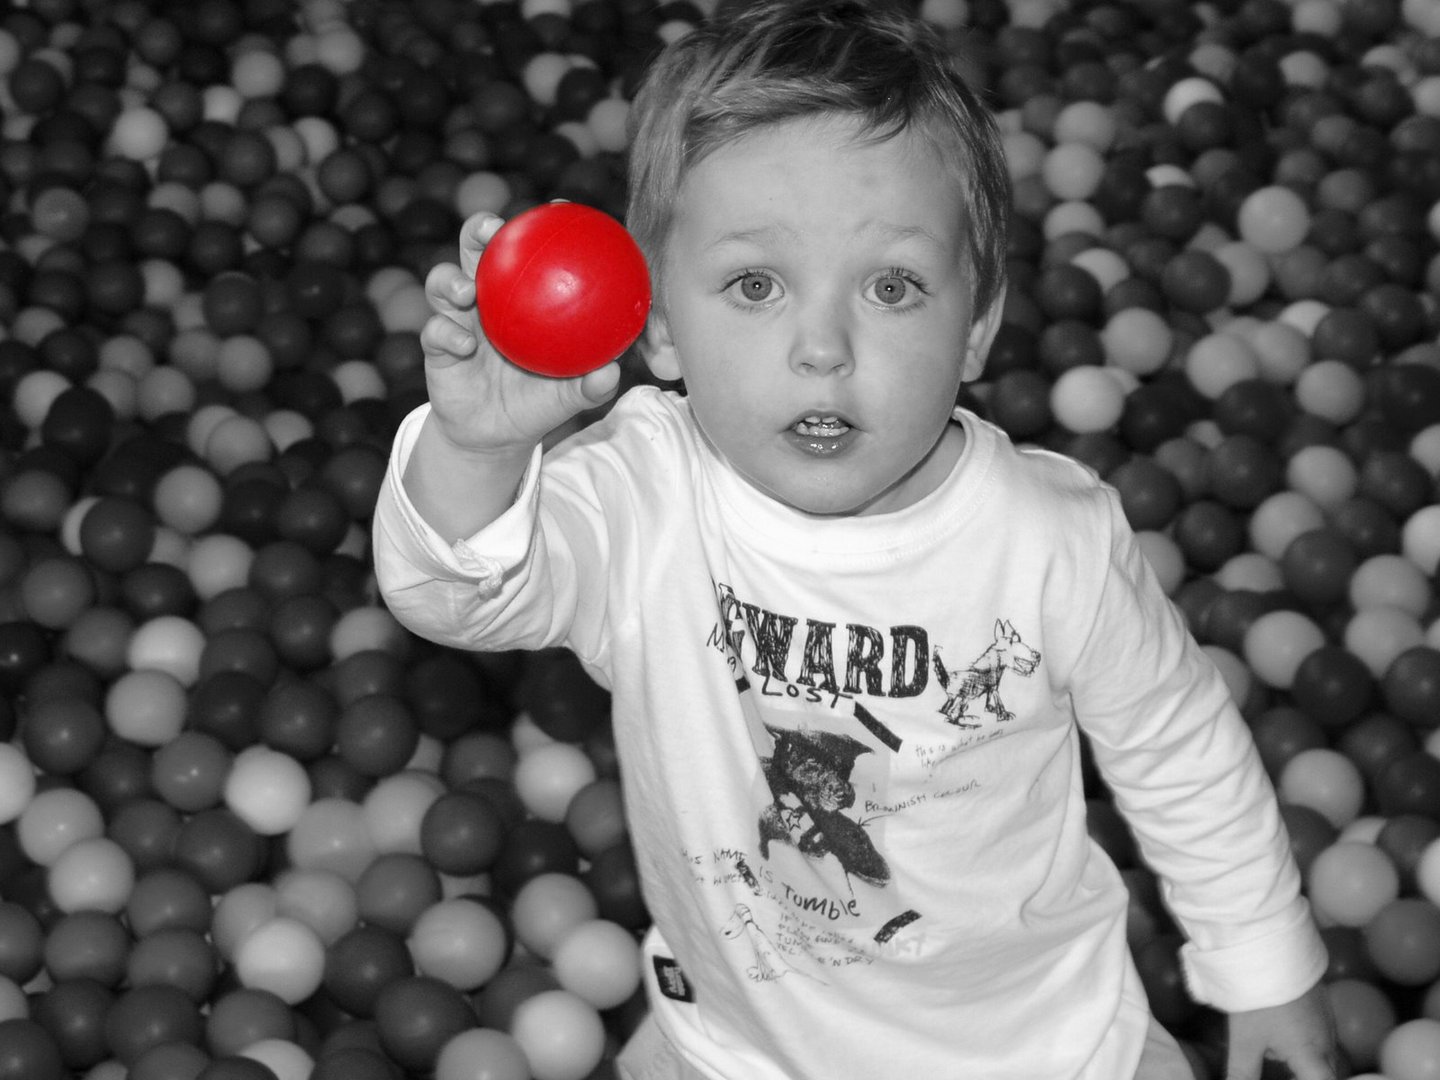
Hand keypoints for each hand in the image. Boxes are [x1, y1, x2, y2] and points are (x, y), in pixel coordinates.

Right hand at [419, 211, 622, 455]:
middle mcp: (485, 297)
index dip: (538, 224)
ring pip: (442, 281)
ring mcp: (456, 319)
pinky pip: (435, 333)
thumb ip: (591, 383)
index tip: (556, 207)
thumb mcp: (570, 394)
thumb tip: (612, 371)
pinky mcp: (435, 346)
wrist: (497, 436)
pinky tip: (464, 344)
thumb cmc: (538, 401)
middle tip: (492, 229)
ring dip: (451, 280)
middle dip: (479, 228)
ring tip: (468, 291)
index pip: (527, 250)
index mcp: (519, 296)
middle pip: (475, 248)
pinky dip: (447, 334)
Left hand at [1225, 982, 1338, 1079]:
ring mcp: (1327, 1021)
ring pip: (1324, 1055)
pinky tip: (1280, 1035)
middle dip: (1306, 1074)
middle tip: (1283, 1069)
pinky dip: (1305, 1045)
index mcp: (1312, 1056)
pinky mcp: (1321, 1005)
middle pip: (1327, 1073)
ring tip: (1278, 1056)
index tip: (1288, 1075)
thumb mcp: (1245, 1042)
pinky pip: (1320, 1035)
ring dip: (1306, 1063)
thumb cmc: (1258, 1000)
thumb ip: (1243, 1073)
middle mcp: (1327, 1042)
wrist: (1270, 950)